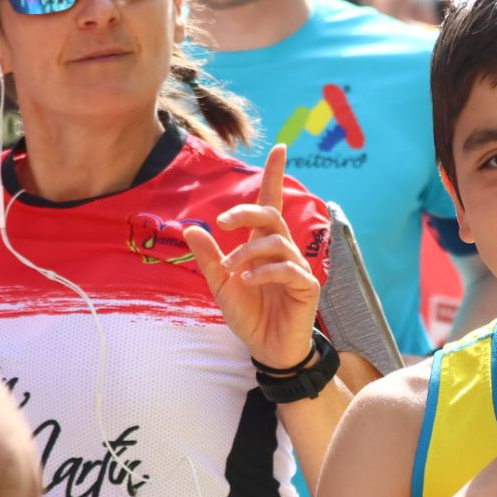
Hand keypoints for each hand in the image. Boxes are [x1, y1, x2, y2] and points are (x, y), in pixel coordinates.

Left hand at [185, 145, 318, 368]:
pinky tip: (251, 281)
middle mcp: (282, 252)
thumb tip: (190, 228)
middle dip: (247, 212)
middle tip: (222, 221)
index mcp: (263, 246)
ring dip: (249, 252)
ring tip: (233, 271)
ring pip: (277, 242)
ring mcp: (297, 269)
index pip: (271, 204)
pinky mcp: (307, 288)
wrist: (267, 348)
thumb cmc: (249, 315)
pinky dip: (266, 271)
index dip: (275, 175)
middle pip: (272, 216)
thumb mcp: (220, 284)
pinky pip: (289, 269)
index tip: (279, 147)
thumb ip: (208, 257)